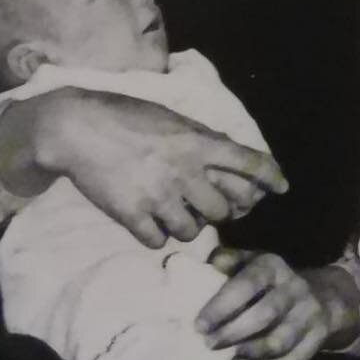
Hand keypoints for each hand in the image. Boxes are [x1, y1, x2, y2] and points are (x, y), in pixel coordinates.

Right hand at [0, 88, 286, 247]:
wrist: (77, 127)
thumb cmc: (128, 117)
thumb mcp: (175, 120)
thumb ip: (203, 140)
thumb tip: (231, 158)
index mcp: (199, 142)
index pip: (250, 162)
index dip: (272, 177)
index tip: (282, 188)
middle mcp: (185, 170)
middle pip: (224, 210)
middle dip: (220, 212)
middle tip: (209, 208)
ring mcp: (158, 195)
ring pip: (193, 231)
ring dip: (188, 227)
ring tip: (176, 215)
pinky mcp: (130, 214)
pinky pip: (158, 241)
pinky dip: (158, 236)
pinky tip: (151, 224)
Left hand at [196, 249, 357, 359]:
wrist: (323, 295)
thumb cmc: (270, 282)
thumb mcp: (251, 263)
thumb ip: (227, 262)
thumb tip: (202, 261)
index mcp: (273, 266)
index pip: (248, 283)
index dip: (222, 305)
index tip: (199, 326)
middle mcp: (295, 288)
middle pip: (266, 314)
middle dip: (233, 333)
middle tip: (208, 345)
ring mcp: (309, 314)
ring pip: (280, 341)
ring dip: (250, 352)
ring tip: (227, 357)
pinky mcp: (316, 339)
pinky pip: (290, 359)